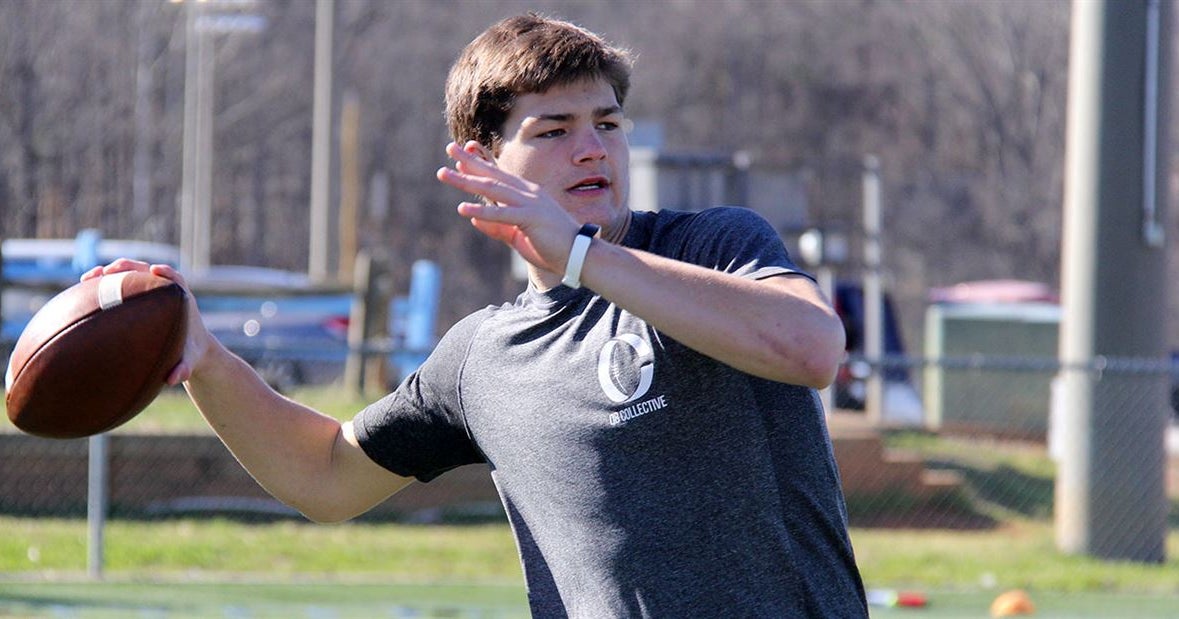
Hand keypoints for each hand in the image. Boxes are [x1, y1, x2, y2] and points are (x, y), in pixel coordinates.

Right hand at [81, 259, 210, 385]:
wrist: (186, 348)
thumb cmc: (189, 353)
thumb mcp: (189, 361)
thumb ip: (185, 368)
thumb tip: (174, 379)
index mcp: (181, 301)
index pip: (176, 279)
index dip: (167, 273)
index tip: (156, 270)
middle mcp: (163, 291)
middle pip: (146, 271)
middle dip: (129, 268)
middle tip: (110, 271)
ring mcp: (147, 292)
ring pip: (128, 275)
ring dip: (110, 273)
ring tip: (89, 277)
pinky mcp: (135, 297)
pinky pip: (118, 286)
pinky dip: (103, 285)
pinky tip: (83, 290)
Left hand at [436, 141, 578, 274]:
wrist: (579, 256)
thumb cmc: (551, 247)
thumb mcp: (517, 236)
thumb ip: (496, 226)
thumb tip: (474, 219)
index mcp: (527, 195)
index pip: (499, 176)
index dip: (479, 163)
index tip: (460, 155)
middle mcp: (528, 193)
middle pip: (493, 174)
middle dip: (469, 161)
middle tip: (449, 148)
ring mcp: (531, 203)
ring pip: (493, 188)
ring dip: (466, 180)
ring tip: (444, 174)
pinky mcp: (532, 218)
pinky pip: (502, 213)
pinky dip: (482, 209)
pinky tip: (462, 208)